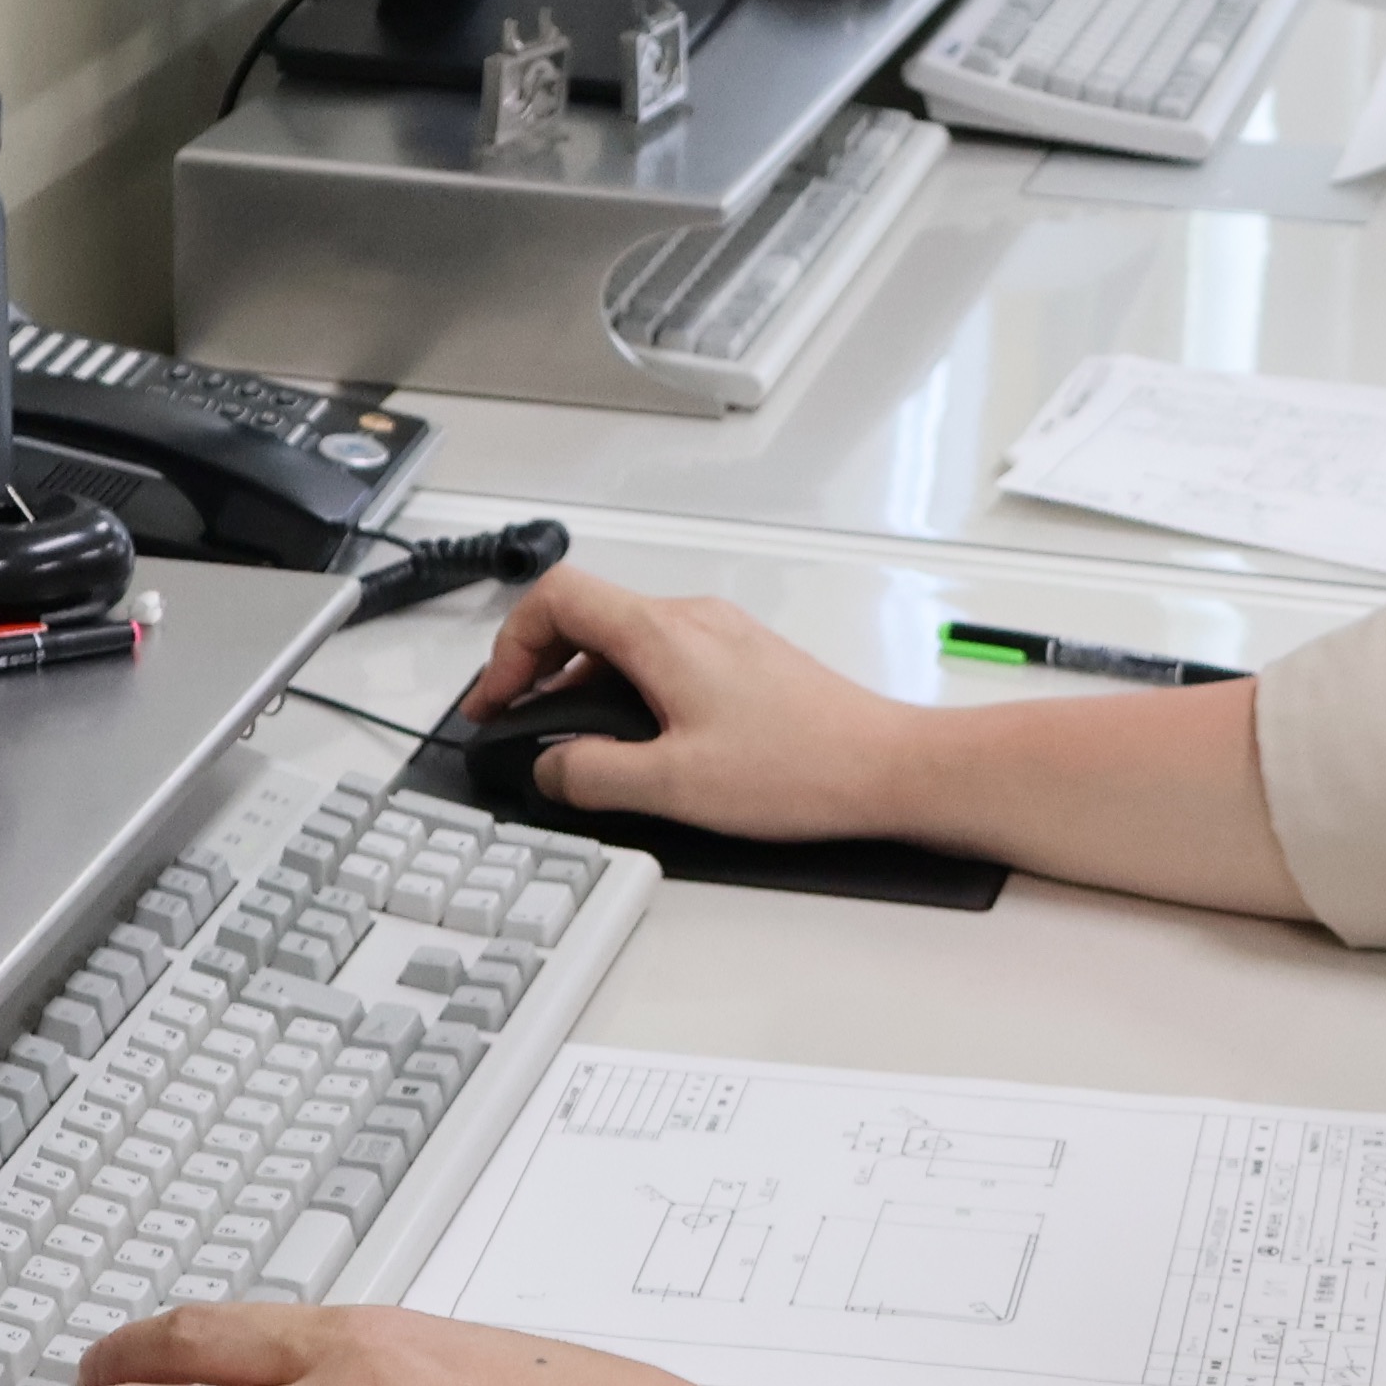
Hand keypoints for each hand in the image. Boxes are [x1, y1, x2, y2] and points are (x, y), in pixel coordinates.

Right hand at [460, 561, 915, 836]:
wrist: (888, 767)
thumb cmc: (802, 768)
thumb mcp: (673, 786)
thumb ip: (592, 775)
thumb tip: (550, 770)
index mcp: (664, 634)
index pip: (556, 598)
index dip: (509, 646)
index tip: (497, 699)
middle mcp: (693, 619)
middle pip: (586, 615)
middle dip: (538, 668)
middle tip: (517, 721)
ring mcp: (722, 636)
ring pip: (625, 639)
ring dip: (583, 683)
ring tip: (571, 742)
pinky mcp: (745, 661)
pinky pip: (664, 657)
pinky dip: (628, 689)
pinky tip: (635, 742)